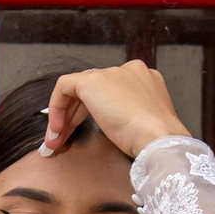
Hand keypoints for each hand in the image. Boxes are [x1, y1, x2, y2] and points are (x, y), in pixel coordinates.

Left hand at [44, 59, 183, 159]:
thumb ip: (127, 119)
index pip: (110, 92)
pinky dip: (55, 107)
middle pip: (93, 91)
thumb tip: (109, 127)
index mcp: (145, 80)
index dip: (91, 113)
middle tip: (64, 140)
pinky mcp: (93, 81)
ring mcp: (112, 73)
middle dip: (74, 117)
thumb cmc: (156, 142)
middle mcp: (129, 71)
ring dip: (63, 116)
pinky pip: (64, 87)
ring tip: (56, 142)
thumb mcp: (142, 126)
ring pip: (78, 90)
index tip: (82, 134)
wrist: (159, 140)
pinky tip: (56, 130)